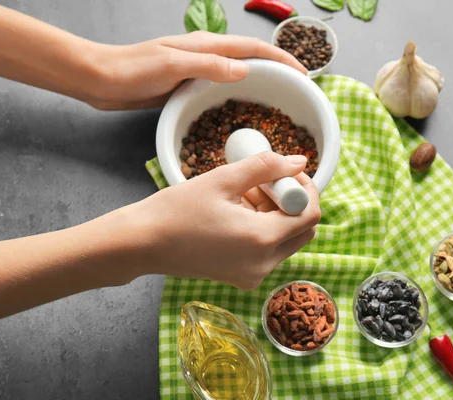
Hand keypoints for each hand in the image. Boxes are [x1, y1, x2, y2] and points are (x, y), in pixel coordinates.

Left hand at [86, 32, 306, 109]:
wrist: (101, 78)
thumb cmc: (132, 69)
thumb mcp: (173, 65)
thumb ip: (209, 65)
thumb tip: (244, 69)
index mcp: (207, 46)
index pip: (254, 49)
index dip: (281, 58)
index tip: (302, 73)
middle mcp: (206, 55)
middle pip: (251, 59)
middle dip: (277, 69)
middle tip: (297, 89)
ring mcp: (197, 70)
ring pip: (238, 74)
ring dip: (260, 82)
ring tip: (278, 100)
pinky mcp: (187, 85)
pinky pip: (221, 88)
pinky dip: (239, 95)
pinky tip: (241, 110)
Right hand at [125, 151, 320, 289]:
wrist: (142, 244)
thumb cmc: (176, 210)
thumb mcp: (223, 180)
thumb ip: (265, 167)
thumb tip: (299, 161)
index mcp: (262, 240)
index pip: (310, 215)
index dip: (306, 189)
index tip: (286, 172)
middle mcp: (264, 265)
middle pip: (302, 231)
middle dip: (291, 202)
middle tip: (264, 184)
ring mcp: (253, 276)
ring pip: (285, 241)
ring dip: (275, 215)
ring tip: (242, 196)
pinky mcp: (241, 279)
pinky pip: (267, 252)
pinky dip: (261, 230)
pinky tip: (235, 213)